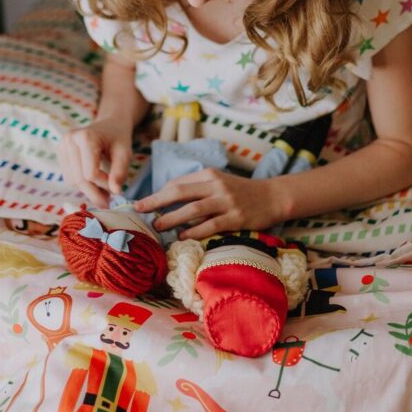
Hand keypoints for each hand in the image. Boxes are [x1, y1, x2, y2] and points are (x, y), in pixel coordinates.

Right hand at [58, 117, 131, 207]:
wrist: (109, 126)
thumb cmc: (118, 139)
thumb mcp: (125, 153)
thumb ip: (120, 172)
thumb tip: (116, 191)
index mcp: (86, 137)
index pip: (90, 173)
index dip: (104, 185)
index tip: (115, 187)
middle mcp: (69, 140)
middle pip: (79, 179)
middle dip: (95, 192)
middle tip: (108, 200)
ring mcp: (62, 146)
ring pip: (72, 181)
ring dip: (88, 190)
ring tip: (103, 190)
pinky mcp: (60, 153)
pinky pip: (68, 178)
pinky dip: (81, 184)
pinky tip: (93, 181)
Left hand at [135, 170, 282, 240]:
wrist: (272, 197)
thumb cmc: (241, 192)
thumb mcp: (219, 182)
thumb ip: (198, 188)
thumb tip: (168, 199)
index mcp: (209, 175)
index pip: (178, 183)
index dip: (159, 194)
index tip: (144, 204)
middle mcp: (216, 185)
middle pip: (180, 192)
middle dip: (157, 201)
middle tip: (139, 210)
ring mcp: (226, 202)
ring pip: (193, 209)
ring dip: (172, 218)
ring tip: (157, 226)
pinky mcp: (236, 218)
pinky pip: (210, 225)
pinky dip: (194, 231)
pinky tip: (182, 237)